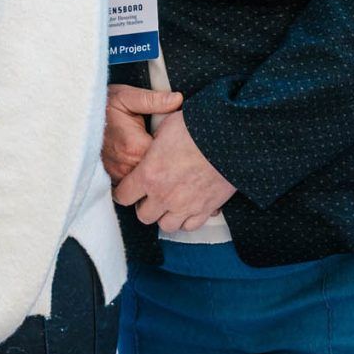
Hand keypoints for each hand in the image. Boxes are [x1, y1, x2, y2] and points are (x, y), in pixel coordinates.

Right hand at [103, 85, 178, 183]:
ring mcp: (117, 175)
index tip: (179, 142)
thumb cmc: (102, 106)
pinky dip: (139, 178)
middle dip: (167, 164)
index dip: (176, 151)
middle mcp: (126, 166)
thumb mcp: (127, 97)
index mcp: (135, 147)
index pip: (167, 158)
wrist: (74, 116)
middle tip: (173, 152)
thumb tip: (178, 99)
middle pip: (158, 173)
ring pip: (146, 182)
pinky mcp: (110, 180)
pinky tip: (143, 166)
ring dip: (154, 173)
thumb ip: (153, 100)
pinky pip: (132, 186)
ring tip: (159, 160)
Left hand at [113, 110, 236, 232]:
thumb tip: (149, 145)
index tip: (126, 189)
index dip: (122, 192)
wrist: (231, 138)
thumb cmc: (196, 128)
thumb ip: (152, 144)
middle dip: (144, 206)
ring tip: (169, 204)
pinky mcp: (206, 209)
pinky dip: (187, 219)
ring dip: (165, 216)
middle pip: (144, 215)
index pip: (123, 196)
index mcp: (148, 175)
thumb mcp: (164, 127)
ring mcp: (186, 206)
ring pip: (166, 225)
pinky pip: (190, 226)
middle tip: (149, 196)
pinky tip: (188, 207)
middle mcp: (164, 196)